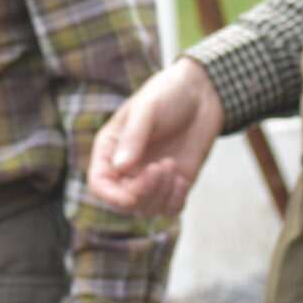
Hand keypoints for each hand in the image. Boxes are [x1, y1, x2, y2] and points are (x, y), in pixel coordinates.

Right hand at [88, 60, 225, 217]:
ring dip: (162, 194)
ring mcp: (151, 177)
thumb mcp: (147, 109)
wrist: (203, 92)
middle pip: (123, 202)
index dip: (111, 197)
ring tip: (171, 164)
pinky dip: (176, 200)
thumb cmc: (168, 93)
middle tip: (162, 166)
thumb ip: (133, 138)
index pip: (99, 184)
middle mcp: (127, 167)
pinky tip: (182, 178)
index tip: (132, 195)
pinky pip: (170, 209)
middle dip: (143, 192)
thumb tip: (120, 169)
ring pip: (147, 209)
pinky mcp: (174, 183)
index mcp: (111, 148)